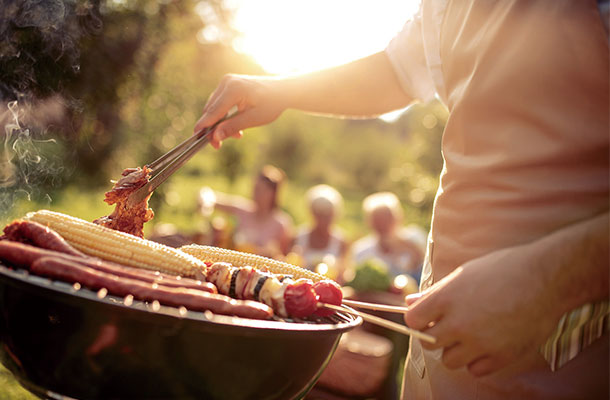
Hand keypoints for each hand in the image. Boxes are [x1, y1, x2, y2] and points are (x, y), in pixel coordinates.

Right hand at [194, 74, 285, 148]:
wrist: (282, 91)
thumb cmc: (272, 104)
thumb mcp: (254, 119)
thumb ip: (233, 127)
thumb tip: (215, 137)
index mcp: (234, 88)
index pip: (214, 111)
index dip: (204, 125)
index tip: (195, 137)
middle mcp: (227, 82)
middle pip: (211, 109)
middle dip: (213, 128)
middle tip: (217, 146)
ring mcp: (226, 82)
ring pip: (214, 107)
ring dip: (220, 123)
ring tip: (236, 136)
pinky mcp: (228, 85)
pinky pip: (220, 103)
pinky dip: (224, 116)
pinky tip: (236, 127)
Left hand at [404, 244, 562, 376]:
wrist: (545, 278)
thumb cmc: (503, 270)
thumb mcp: (464, 274)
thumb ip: (435, 292)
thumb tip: (410, 302)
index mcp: (447, 298)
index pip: (413, 320)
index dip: (418, 319)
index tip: (428, 316)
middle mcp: (459, 323)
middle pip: (428, 343)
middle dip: (436, 334)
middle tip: (452, 323)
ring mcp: (480, 342)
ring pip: (450, 360)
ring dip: (456, 349)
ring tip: (471, 334)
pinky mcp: (501, 356)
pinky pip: (475, 370)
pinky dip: (478, 360)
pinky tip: (487, 343)